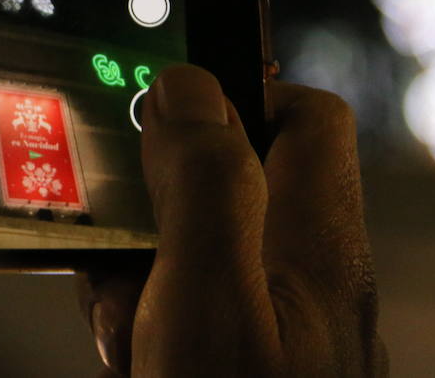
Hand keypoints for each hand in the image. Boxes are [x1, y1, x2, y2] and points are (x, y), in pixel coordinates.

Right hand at [77, 65, 386, 375]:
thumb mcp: (208, 300)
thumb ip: (203, 186)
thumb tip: (189, 85)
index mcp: (319, 248)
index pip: (307, 117)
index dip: (235, 94)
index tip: (159, 114)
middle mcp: (312, 286)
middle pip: (227, 191)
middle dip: (152, 214)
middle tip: (115, 259)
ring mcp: (284, 336)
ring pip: (194, 263)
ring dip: (135, 284)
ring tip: (124, 335)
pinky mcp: (247, 369)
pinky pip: (186, 325)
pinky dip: (144, 333)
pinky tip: (130, 364)